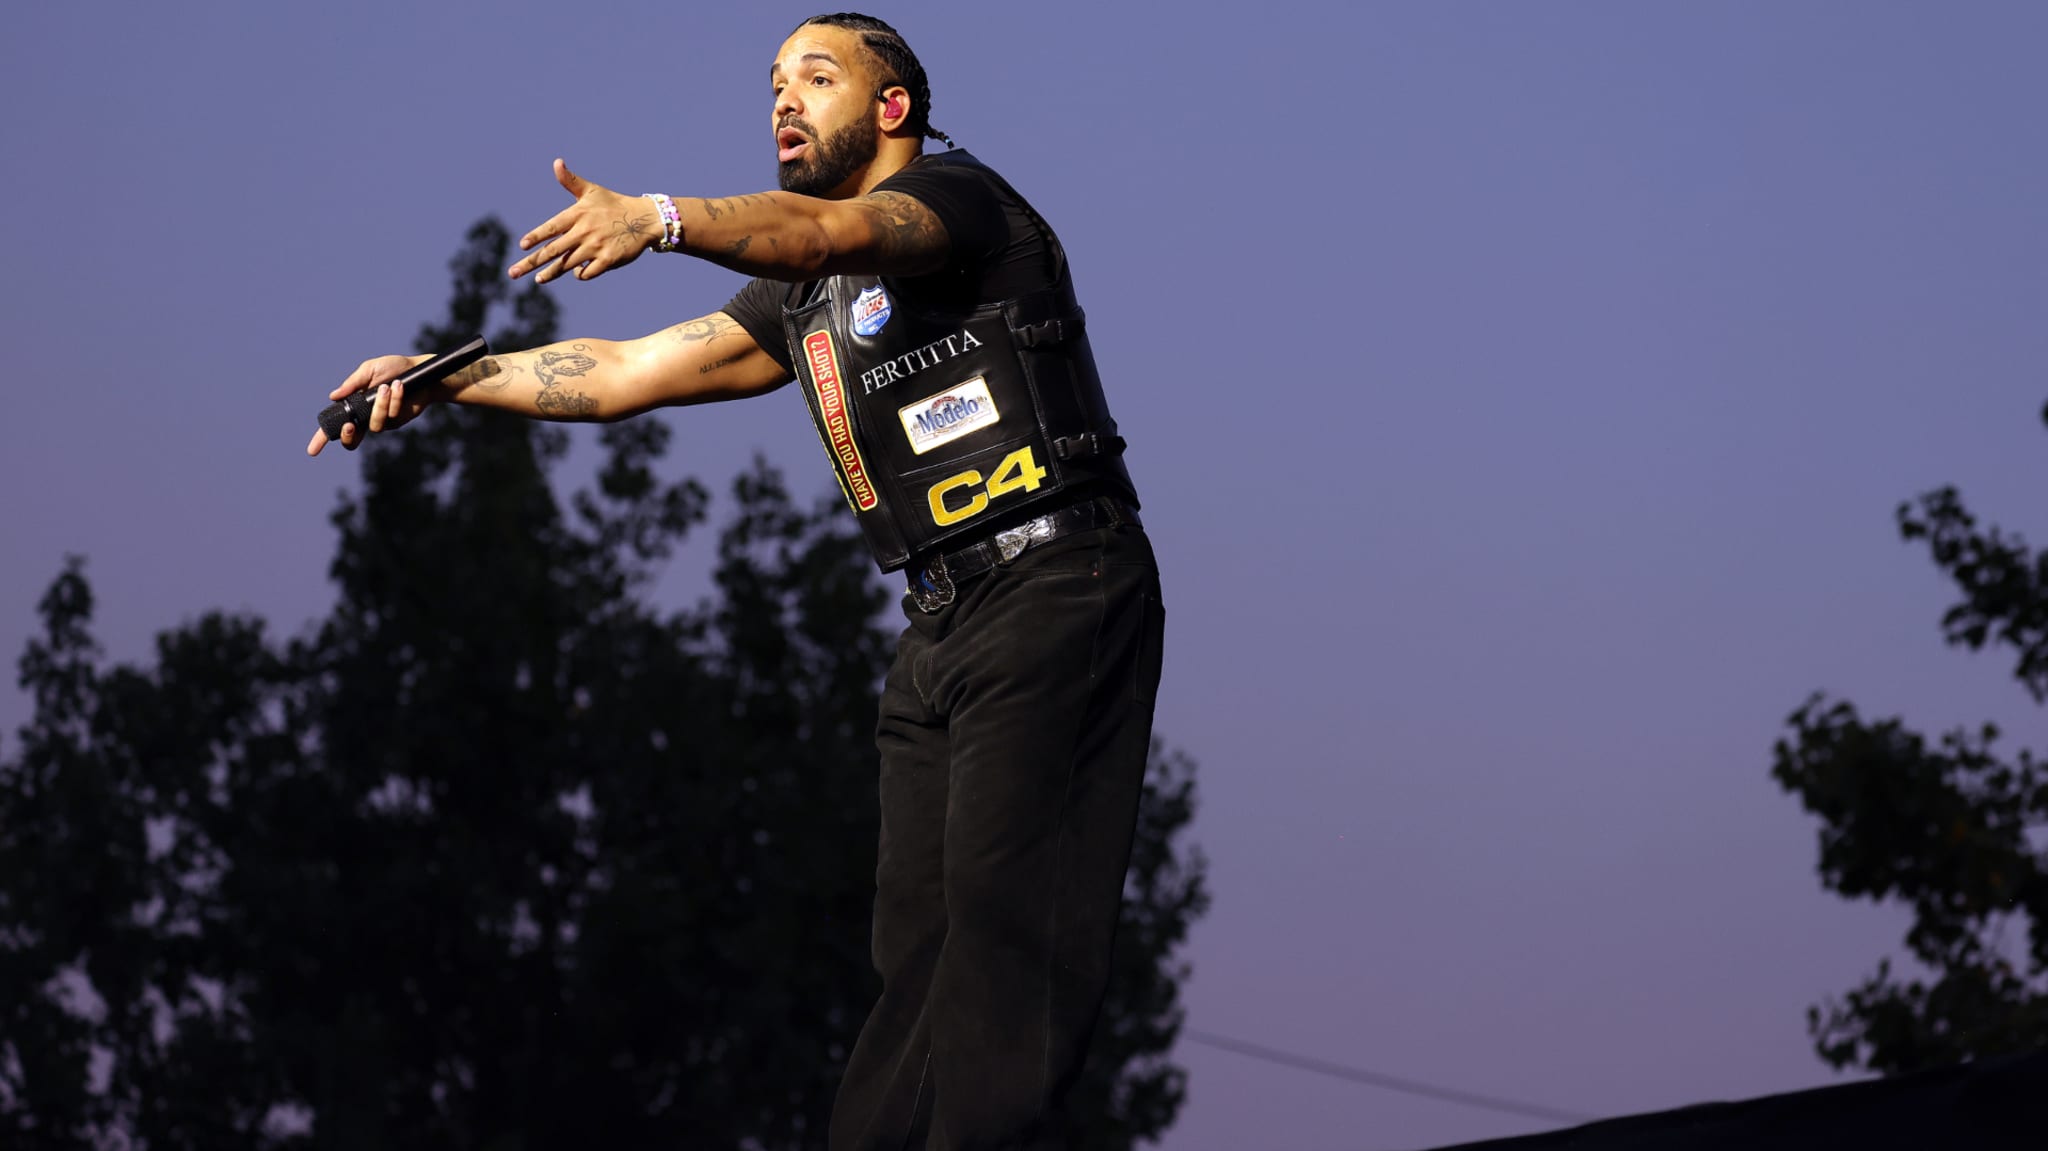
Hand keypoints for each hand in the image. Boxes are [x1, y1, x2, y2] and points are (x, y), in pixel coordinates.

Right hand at [306, 354, 428, 455]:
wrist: (421, 372)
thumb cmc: (393, 368)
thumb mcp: (370, 370)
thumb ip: (353, 383)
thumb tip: (333, 396)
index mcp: (354, 404)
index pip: (335, 424)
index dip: (323, 438)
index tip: (312, 451)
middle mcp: (366, 416)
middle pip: (352, 441)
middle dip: (349, 436)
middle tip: (350, 426)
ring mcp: (382, 421)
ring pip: (374, 425)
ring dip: (380, 405)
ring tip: (387, 386)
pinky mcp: (397, 421)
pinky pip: (391, 417)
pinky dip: (394, 401)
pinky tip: (400, 387)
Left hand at [508, 159, 659, 284]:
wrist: (644, 219)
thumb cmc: (614, 204)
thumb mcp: (592, 191)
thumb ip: (570, 181)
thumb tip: (557, 162)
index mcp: (577, 215)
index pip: (551, 227)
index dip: (536, 237)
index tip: (522, 245)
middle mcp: (584, 232)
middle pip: (553, 251)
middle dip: (531, 262)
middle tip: (513, 272)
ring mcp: (596, 247)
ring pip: (567, 264)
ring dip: (551, 273)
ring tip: (538, 279)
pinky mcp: (608, 260)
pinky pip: (588, 272)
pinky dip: (580, 274)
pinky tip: (577, 273)